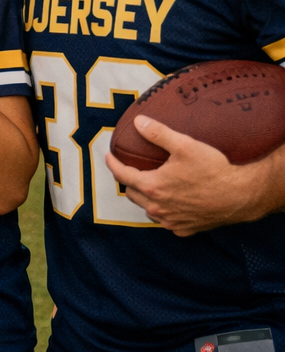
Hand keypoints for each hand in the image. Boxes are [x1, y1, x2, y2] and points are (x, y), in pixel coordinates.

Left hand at [106, 115, 284, 234]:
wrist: (242, 196)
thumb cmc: (214, 170)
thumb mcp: (185, 145)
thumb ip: (158, 133)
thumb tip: (138, 123)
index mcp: (152, 187)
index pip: (122, 175)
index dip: (113, 164)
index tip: (109, 156)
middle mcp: (157, 208)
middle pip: (132, 193)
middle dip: (128, 181)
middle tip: (132, 169)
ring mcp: (171, 221)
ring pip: (148, 209)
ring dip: (146, 197)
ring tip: (151, 185)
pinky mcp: (185, 229)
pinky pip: (167, 221)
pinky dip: (164, 211)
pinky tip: (171, 202)